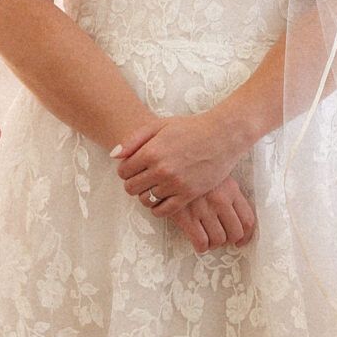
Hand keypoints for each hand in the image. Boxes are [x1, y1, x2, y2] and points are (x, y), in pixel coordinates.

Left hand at [112, 110, 241, 209]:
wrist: (222, 136)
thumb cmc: (190, 128)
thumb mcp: (159, 126)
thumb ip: (134, 140)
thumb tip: (114, 156)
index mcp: (151, 151)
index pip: (123, 172)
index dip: (125, 170)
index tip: (134, 168)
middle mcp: (161, 170)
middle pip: (131, 188)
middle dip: (133, 183)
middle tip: (143, 178)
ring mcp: (175, 184)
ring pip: (145, 200)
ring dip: (146, 194)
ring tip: (154, 186)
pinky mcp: (188, 195)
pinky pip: (163, 211)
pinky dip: (158, 208)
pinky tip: (162, 198)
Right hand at [166, 174, 257, 252]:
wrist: (170, 163)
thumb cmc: (194, 170)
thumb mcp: (217, 174)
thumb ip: (229, 192)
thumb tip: (236, 216)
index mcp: (231, 189)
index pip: (247, 220)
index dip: (246, 236)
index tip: (240, 241)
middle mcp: (220, 200)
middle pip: (235, 233)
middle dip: (229, 240)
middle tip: (222, 240)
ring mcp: (203, 209)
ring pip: (218, 239)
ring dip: (214, 244)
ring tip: (208, 240)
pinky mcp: (186, 216)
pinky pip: (201, 241)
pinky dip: (201, 246)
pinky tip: (198, 243)